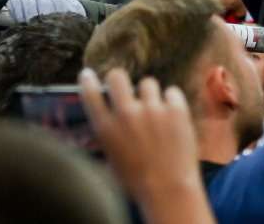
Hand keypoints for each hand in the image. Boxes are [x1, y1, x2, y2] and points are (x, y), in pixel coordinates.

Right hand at [79, 68, 213, 222]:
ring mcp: (152, 109)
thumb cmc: (138, 181)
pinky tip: (173, 116)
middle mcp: (126, 114)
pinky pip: (172, 92)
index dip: (88, 81)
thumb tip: (110, 118)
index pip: (89, 94)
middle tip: (126, 87)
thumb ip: (110, 135)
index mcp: (106, 128)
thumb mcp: (112, 159)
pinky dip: (172, 101)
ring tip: (155, 112)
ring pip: (148, 83)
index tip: (88, 74)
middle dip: (119, 79)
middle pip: (117, 77)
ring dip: (150, 94)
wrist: (168, 189)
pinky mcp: (176, 109)